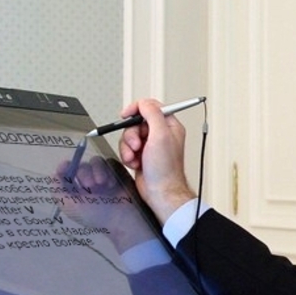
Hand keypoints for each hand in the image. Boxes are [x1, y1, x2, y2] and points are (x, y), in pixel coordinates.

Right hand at [118, 99, 196, 223]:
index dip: (136, 109)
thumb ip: (152, 114)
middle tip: (136, 146)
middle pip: (136, 122)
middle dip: (132, 135)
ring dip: (128, 147)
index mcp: (169, 125)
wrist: (160, 192)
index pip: (150, 107)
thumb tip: (143, 102)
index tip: (126, 115)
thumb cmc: (165, 169)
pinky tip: (135, 164)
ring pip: (129, 136)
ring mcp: (150, 145)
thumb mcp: (160, 135)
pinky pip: (127, 148)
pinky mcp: (141, 155)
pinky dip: (128, 156)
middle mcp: (161, 134)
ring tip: (135, 158)